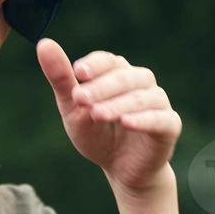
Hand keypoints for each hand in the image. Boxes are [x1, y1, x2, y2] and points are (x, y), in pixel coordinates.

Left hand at [36, 38, 180, 194]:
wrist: (121, 169)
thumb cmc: (98, 134)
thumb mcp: (74, 109)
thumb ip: (62, 79)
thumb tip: (44, 44)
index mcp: (118, 73)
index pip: (108, 61)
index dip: (95, 65)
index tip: (78, 73)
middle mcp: (141, 82)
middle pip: (124, 77)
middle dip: (101, 88)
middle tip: (80, 99)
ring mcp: (158, 102)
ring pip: (141, 97)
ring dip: (118, 104)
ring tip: (97, 114)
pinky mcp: (170, 125)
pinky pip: (160, 118)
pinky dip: (143, 119)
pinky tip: (126, 122)